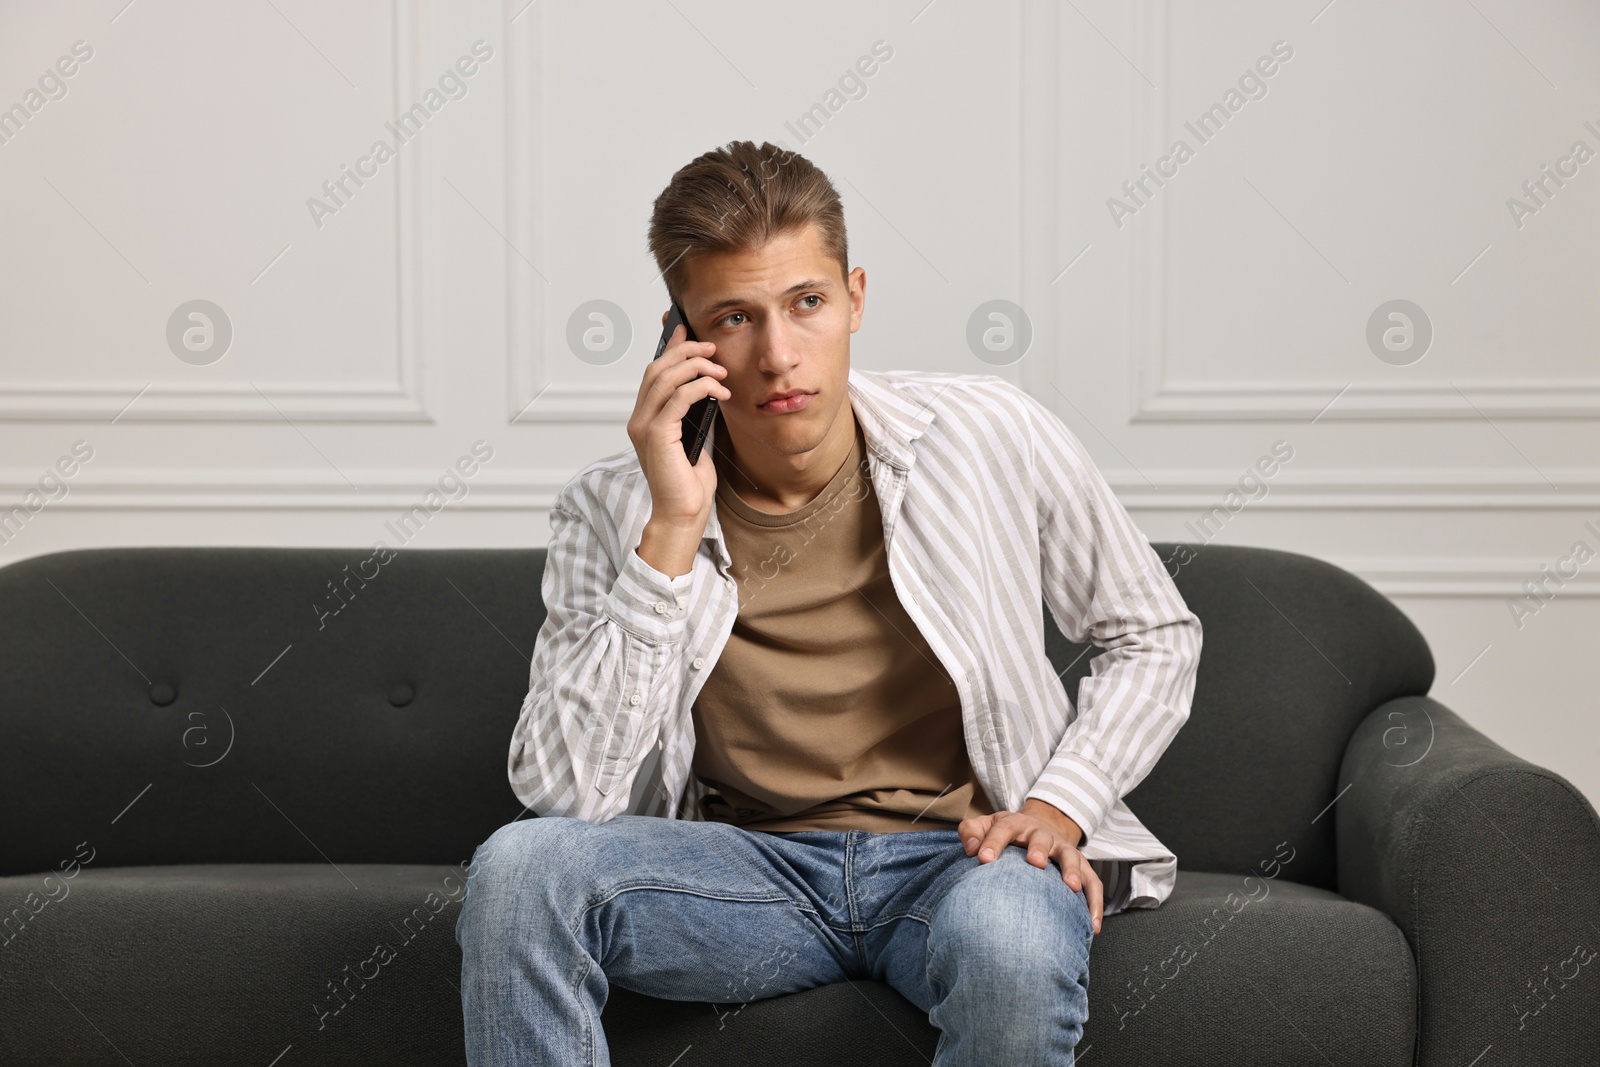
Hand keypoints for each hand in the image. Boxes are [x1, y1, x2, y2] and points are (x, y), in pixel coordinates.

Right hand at [627, 315, 731, 524]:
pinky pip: (677, 398)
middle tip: (712, 348)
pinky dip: (700, 388)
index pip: (654, 373)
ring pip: (665, 378)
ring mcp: (644, 426)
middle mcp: (639, 419)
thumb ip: (695, 412)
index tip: (686, 329)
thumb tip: (709, 386)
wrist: (683, 513)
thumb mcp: (696, 437)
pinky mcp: (656, 435)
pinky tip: (718, 392)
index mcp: (645, 418)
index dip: (669, 347)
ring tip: (720, 371)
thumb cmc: (689, 483)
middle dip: (686, 351)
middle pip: (657, 369)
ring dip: (696, 367)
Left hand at [959, 806, 1103, 933]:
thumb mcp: (985, 825)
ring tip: (1071, 887)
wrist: (1039, 826)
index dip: (993, 842)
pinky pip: (1092, 883)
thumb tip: (971, 850)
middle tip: (1035, 862)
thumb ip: (971, 833)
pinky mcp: (1080, 866)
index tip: (982, 858)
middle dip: (1039, 849)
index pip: (1003, 829)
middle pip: (1041, 838)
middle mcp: (1042, 835)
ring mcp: (1063, 850)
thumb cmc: (1005, 833)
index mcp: (1015, 824)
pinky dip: (1095, 902)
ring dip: (1073, 870)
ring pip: (1071, 857)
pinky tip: (1092, 925)